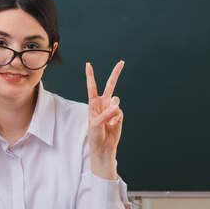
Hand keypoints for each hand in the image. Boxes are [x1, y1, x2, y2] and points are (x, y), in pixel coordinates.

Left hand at [85, 61, 124, 179]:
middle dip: (116, 73)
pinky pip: (120, 111)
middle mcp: (103, 103)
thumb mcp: (95, 124)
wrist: (103, 146)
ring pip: (116, 100)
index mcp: (93, 103)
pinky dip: (117, 118)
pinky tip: (113, 125)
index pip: (92, 86)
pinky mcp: (119, 115)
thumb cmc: (95, 135)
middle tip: (121, 62)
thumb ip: (105, 114)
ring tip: (108, 120)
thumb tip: (117, 107)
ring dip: (112, 109)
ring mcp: (112, 108)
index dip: (90, 75)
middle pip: (110, 85)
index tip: (88, 64)